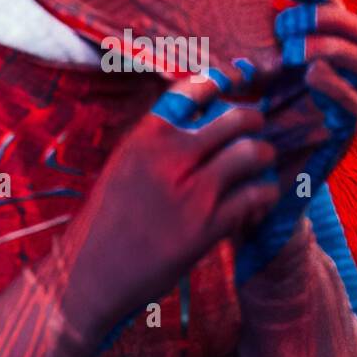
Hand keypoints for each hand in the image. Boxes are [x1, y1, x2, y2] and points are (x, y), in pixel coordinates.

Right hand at [58, 70, 279, 336]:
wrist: (92, 274)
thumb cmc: (106, 221)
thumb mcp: (123, 167)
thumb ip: (158, 144)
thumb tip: (201, 122)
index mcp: (145, 137)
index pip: (194, 89)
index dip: (221, 82)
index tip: (235, 83)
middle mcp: (170, 158)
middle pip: (234, 119)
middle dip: (253, 119)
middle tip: (256, 127)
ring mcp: (192, 192)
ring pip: (252, 155)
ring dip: (265, 157)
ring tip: (263, 164)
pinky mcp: (208, 228)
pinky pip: (255, 197)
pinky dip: (265, 194)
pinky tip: (259, 200)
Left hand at [257, 0, 356, 180]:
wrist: (250, 183)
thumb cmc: (246, 125)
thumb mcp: (243, 80)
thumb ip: (246, 50)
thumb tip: (228, 14)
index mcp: (319, 52)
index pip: (330, 11)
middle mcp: (338, 73)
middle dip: (326, 17)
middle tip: (285, 24)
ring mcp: (345, 103)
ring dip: (333, 47)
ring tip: (294, 50)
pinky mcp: (343, 133)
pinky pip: (354, 105)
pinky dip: (336, 85)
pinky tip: (312, 73)